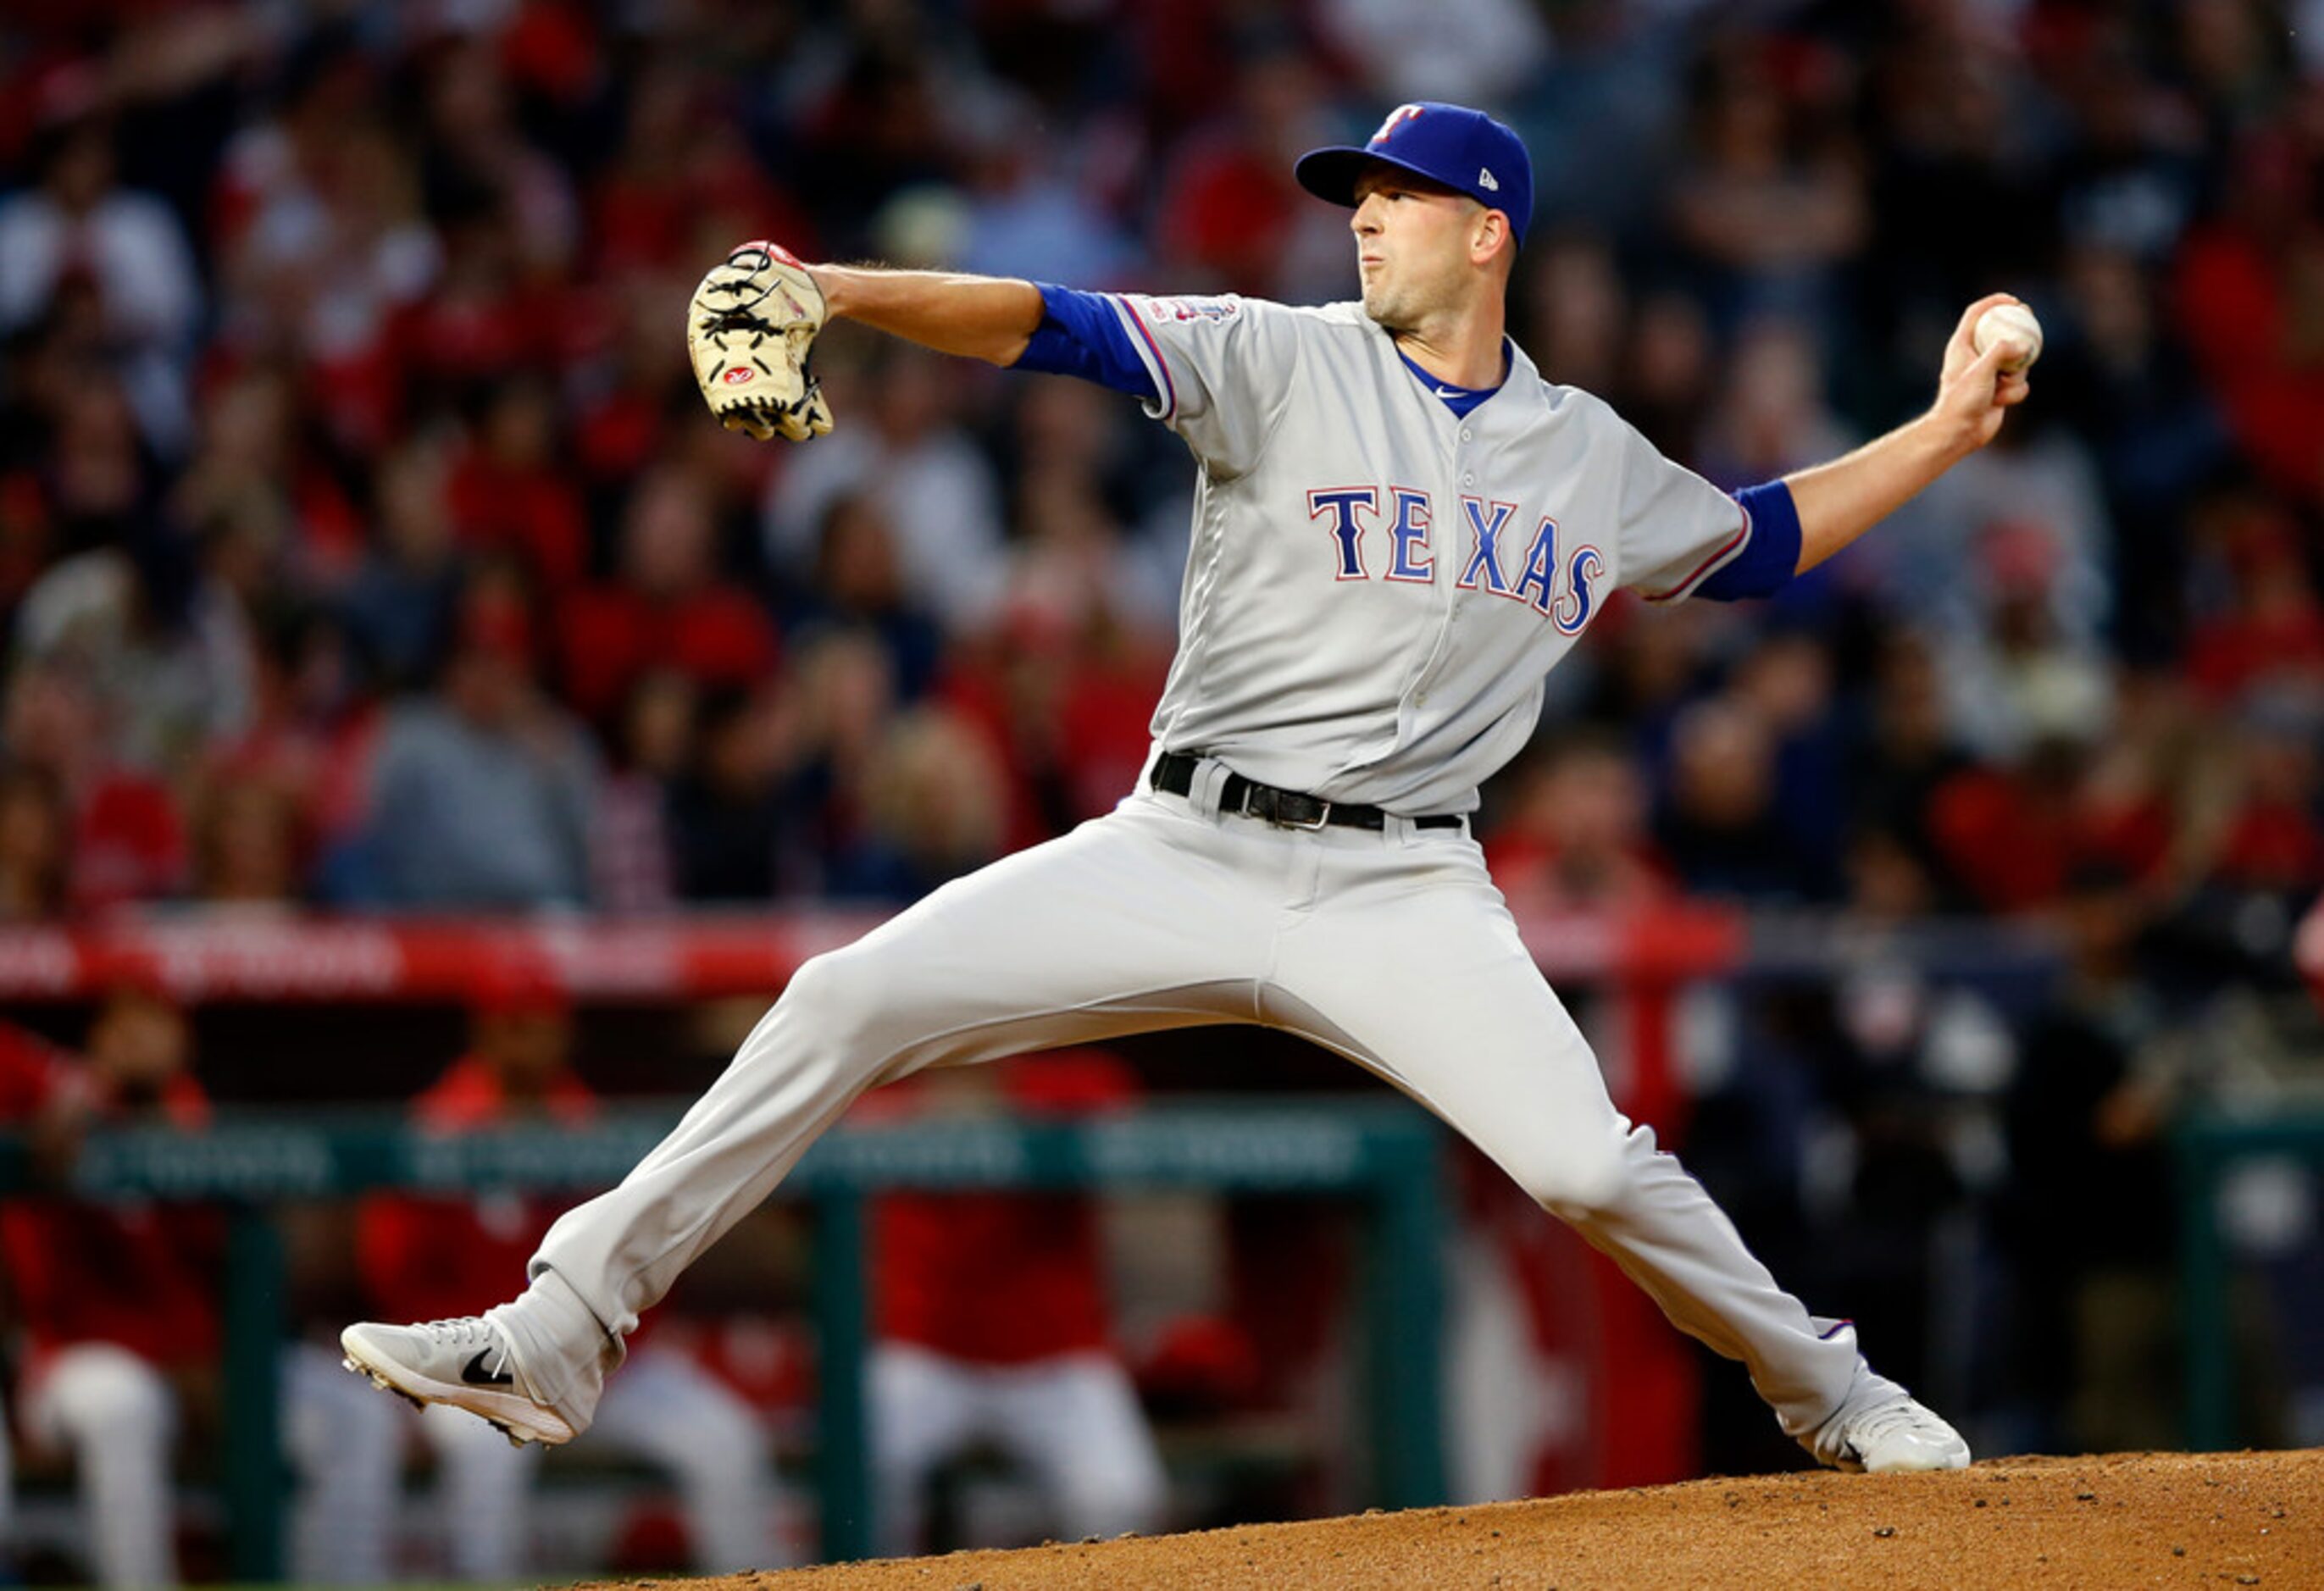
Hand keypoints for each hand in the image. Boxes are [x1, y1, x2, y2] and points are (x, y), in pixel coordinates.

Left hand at [1926, 293, 2031, 455]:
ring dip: (2016, 374)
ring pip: (2017, 361)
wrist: (1959, 433)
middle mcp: (1976, 356)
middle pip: (2002, 331)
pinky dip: (2014, 392)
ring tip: (2001, 386)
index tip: (2014, 301)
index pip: (1976, 314)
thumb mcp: (1981, 371)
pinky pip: (2020, 383)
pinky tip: (2000, 402)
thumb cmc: (1961, 400)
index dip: (1995, 302)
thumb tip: (2025, 344)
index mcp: (1962, 346)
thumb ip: (2001, 352)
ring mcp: (1990, 372)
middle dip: (2019, 329)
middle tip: (2032, 323)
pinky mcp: (2001, 388)